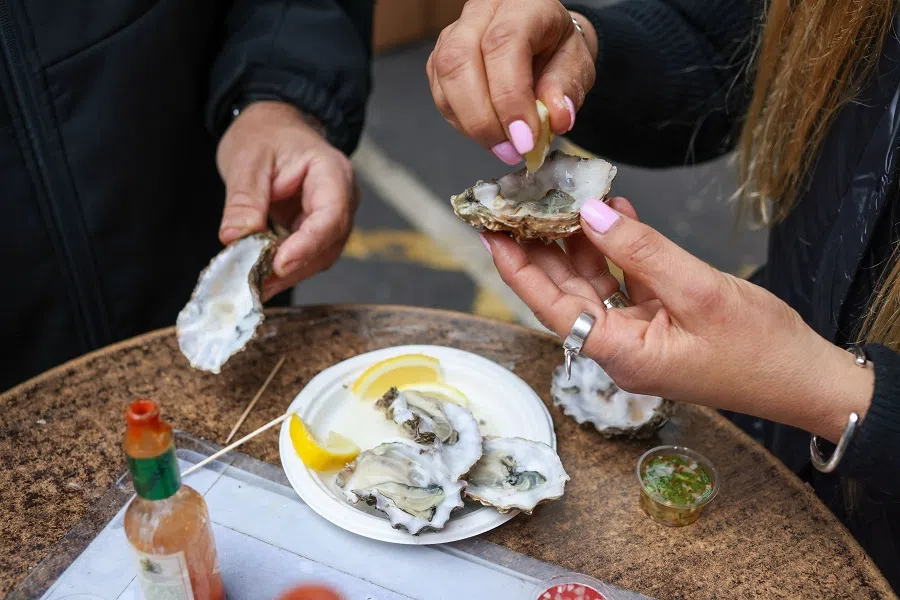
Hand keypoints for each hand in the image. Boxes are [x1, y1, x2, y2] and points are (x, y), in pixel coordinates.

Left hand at [216, 101, 358, 299]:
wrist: (272, 127)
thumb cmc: (265, 135)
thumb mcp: (247, 160)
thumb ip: (244, 200)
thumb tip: (235, 238)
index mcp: (331, 173)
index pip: (330, 216)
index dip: (307, 245)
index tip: (279, 264)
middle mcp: (342, 198)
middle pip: (328, 243)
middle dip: (293, 266)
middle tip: (256, 284)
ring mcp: (333, 216)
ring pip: (319, 256)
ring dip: (288, 274)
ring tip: (254, 285)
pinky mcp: (317, 230)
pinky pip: (307, 255)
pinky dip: (284, 268)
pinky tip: (260, 277)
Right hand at [427, 0, 597, 164]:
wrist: (541, 40)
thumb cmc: (557, 50)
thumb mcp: (576, 65)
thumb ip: (567, 89)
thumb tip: (558, 120)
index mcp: (522, 4)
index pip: (504, 44)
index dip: (510, 97)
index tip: (524, 139)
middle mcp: (481, 11)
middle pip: (461, 59)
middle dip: (482, 117)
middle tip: (509, 151)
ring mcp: (454, 32)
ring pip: (444, 76)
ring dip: (469, 123)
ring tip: (501, 147)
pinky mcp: (440, 57)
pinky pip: (440, 93)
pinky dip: (460, 121)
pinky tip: (486, 133)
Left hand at [480, 197, 873, 441]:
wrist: (805, 378)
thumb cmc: (759, 348)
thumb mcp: (699, 291)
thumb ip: (641, 251)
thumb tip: (592, 214)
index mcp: (619, 353)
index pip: (551, 306)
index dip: (519, 269)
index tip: (492, 233)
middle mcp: (619, 346)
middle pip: (565, 292)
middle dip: (540, 247)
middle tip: (517, 205)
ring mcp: (638, 334)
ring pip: (593, 282)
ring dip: (579, 242)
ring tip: (561, 198)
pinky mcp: (658, 321)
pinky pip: (625, 281)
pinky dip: (617, 248)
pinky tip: (611, 213)